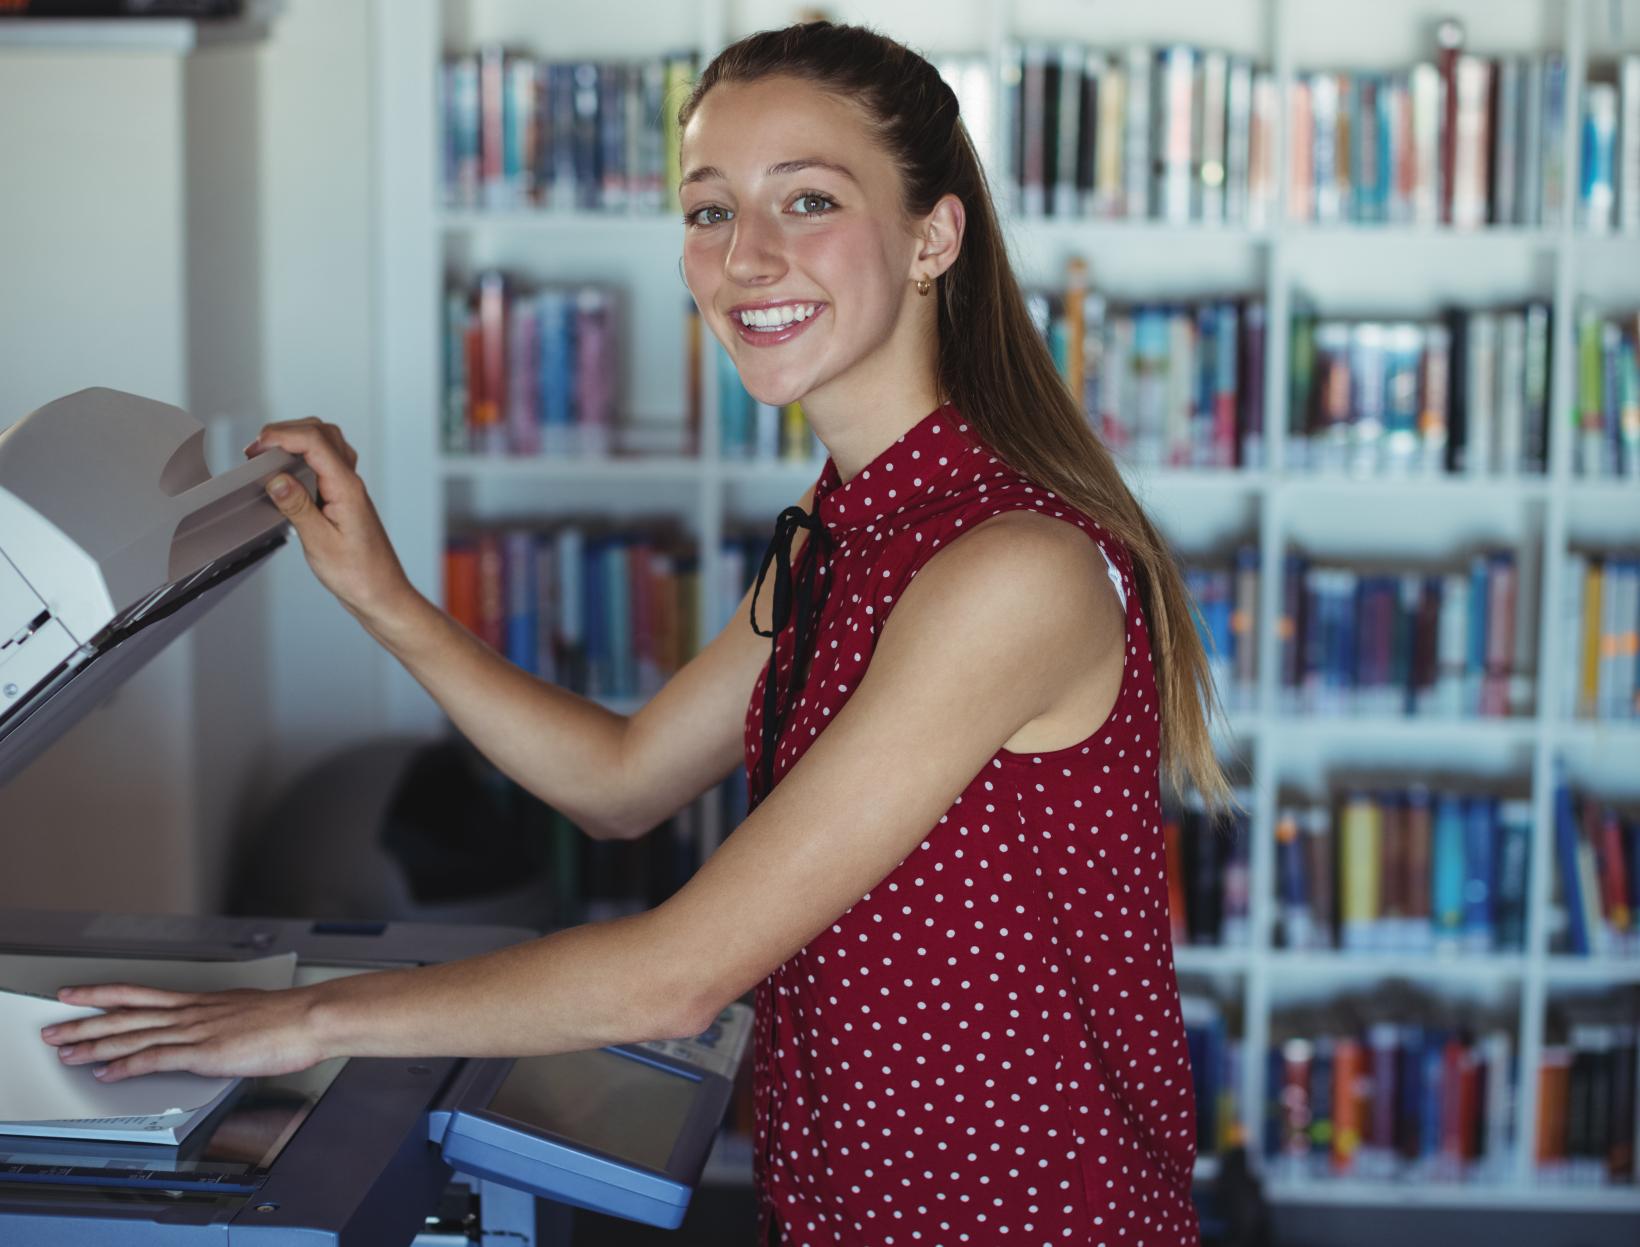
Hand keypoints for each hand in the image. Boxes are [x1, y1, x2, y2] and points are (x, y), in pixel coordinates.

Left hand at [38, 983, 327, 1082]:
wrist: (311, 1017)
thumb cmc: (292, 1018)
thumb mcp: (251, 1014)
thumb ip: (227, 1025)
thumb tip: (219, 1036)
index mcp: (202, 1002)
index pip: (142, 994)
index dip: (106, 994)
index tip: (80, 994)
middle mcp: (192, 1012)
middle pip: (127, 1014)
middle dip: (85, 1022)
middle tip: (54, 1028)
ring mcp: (195, 1031)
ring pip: (133, 1035)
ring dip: (94, 1044)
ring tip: (66, 1052)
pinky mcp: (203, 1052)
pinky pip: (155, 1058)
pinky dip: (126, 1066)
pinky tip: (107, 1072)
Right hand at [246, 417, 418, 627]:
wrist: (381, 593)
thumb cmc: (358, 575)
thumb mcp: (320, 543)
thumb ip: (298, 508)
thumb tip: (276, 479)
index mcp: (347, 489)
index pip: (315, 442)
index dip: (283, 436)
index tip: (258, 446)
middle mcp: (351, 483)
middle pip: (322, 433)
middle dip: (287, 431)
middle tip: (257, 449)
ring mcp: (350, 489)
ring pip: (327, 444)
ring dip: (297, 440)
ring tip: (268, 455)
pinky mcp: (345, 498)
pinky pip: (327, 463)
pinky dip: (306, 456)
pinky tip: (289, 471)